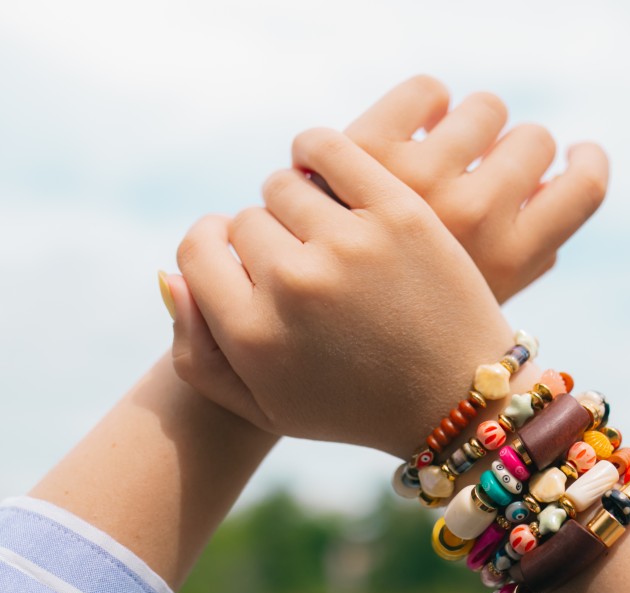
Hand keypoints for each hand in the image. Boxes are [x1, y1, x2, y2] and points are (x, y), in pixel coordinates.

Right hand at [165, 76, 607, 446]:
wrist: (459, 400)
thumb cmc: (355, 405)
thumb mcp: (263, 404)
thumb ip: (195, 353)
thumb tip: (170, 272)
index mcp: (252, 335)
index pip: (196, 250)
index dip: (215, 251)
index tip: (241, 258)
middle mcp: (293, 286)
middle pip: (245, 221)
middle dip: (267, 239)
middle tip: (302, 260)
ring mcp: (348, 245)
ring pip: (284, 186)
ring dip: (297, 202)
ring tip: (321, 226)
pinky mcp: (399, 212)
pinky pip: (330, 149)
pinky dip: (318, 152)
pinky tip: (326, 171)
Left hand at [345, 75, 607, 302]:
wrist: (302, 327)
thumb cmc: (399, 318)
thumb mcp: (476, 303)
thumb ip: (525, 256)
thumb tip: (551, 188)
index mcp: (510, 256)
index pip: (585, 186)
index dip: (587, 162)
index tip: (576, 154)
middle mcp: (473, 214)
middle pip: (535, 140)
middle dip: (513, 147)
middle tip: (480, 167)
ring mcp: (420, 178)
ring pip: (485, 109)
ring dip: (467, 125)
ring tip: (436, 151)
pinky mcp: (370, 147)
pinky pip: (428, 91)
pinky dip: (423, 102)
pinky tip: (403, 130)